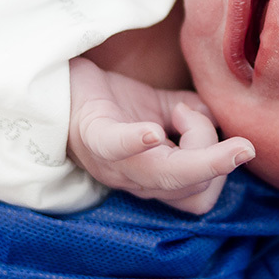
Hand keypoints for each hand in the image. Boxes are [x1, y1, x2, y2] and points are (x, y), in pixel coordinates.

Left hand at [68, 56, 253, 213]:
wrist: (61, 83)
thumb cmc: (111, 102)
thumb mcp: (163, 108)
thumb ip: (196, 116)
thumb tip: (218, 121)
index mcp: (153, 178)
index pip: (200, 195)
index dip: (218, 167)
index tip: (203, 120)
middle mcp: (135, 180)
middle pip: (192, 193)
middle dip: (215, 159)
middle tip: (205, 118)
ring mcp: (113, 163)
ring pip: (166, 176)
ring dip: (200, 157)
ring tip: (205, 127)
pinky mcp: (93, 135)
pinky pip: (116, 147)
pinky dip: (137, 141)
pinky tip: (152, 131)